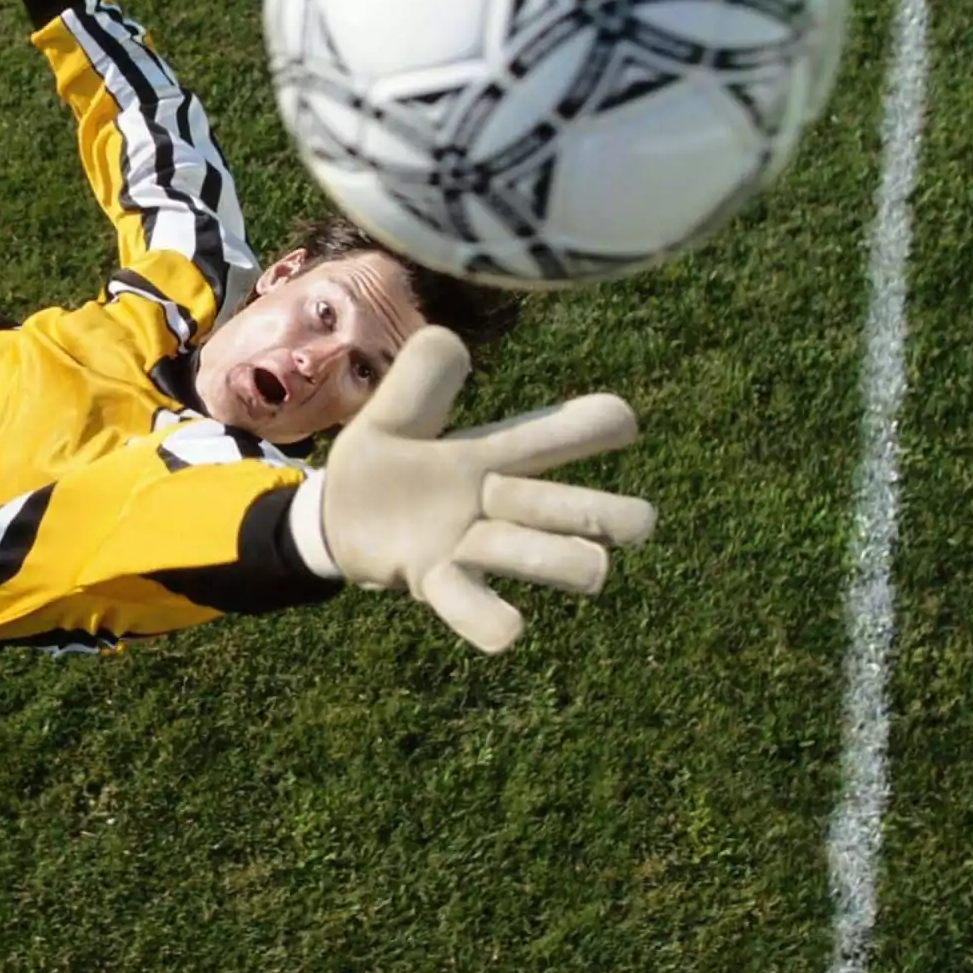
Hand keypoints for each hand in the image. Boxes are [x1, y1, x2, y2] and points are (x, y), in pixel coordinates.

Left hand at [293, 327, 655, 652]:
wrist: (332, 519)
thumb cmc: (381, 463)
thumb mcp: (393, 411)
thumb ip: (421, 375)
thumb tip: (454, 342)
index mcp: (493, 456)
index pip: (556, 436)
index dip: (594, 426)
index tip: (621, 420)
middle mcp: (498, 506)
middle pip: (569, 508)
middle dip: (604, 513)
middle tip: (639, 522)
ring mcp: (473, 548)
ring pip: (540, 557)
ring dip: (556, 558)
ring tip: (593, 567)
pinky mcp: (438, 582)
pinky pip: (474, 607)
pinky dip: (491, 619)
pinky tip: (510, 631)